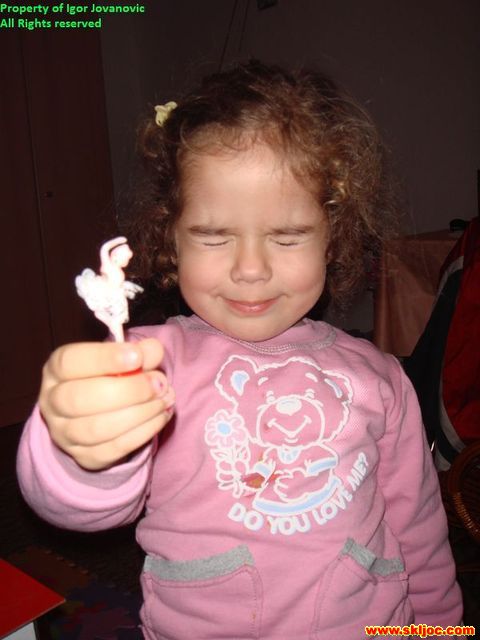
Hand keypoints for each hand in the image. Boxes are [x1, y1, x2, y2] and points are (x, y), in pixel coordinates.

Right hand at [39, 339, 174, 470]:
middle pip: (80, 399)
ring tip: (164, 399)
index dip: (104, 358)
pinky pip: (114, 449)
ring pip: (97, 429)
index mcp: (57, 369)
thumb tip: (153, 350)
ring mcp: (65, 434)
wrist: (101, 413)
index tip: (137, 356)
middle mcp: (53, 402)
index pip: (70, 362)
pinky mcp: (85, 457)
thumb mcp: (122, 357)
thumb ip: (139, 352)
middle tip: (158, 384)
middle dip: (128, 390)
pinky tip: (160, 416)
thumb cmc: (111, 377)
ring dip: (139, 413)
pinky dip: (143, 432)